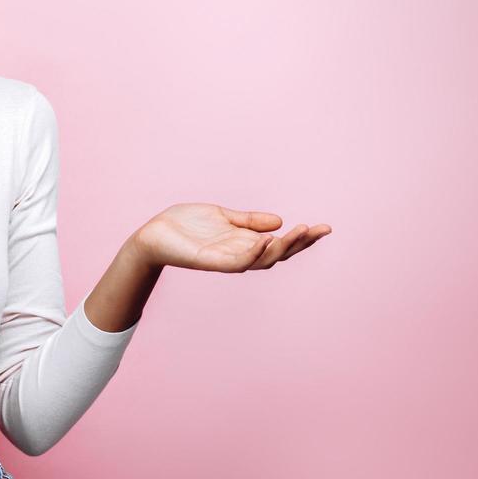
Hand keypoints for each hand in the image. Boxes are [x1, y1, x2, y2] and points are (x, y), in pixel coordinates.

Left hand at [131, 203, 330, 271]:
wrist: (153, 234)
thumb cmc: (185, 225)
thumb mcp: (223, 216)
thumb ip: (248, 220)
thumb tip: (279, 221)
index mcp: (244, 243)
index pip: (280, 243)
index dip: (302, 237)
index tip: (324, 228)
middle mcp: (240, 254)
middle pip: (279, 254)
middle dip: (301, 243)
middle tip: (321, 230)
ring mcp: (226, 260)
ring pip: (263, 259)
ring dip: (284, 246)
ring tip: (301, 231)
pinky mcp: (211, 262)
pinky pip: (237, 261)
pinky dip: (254, 252)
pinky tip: (266, 240)